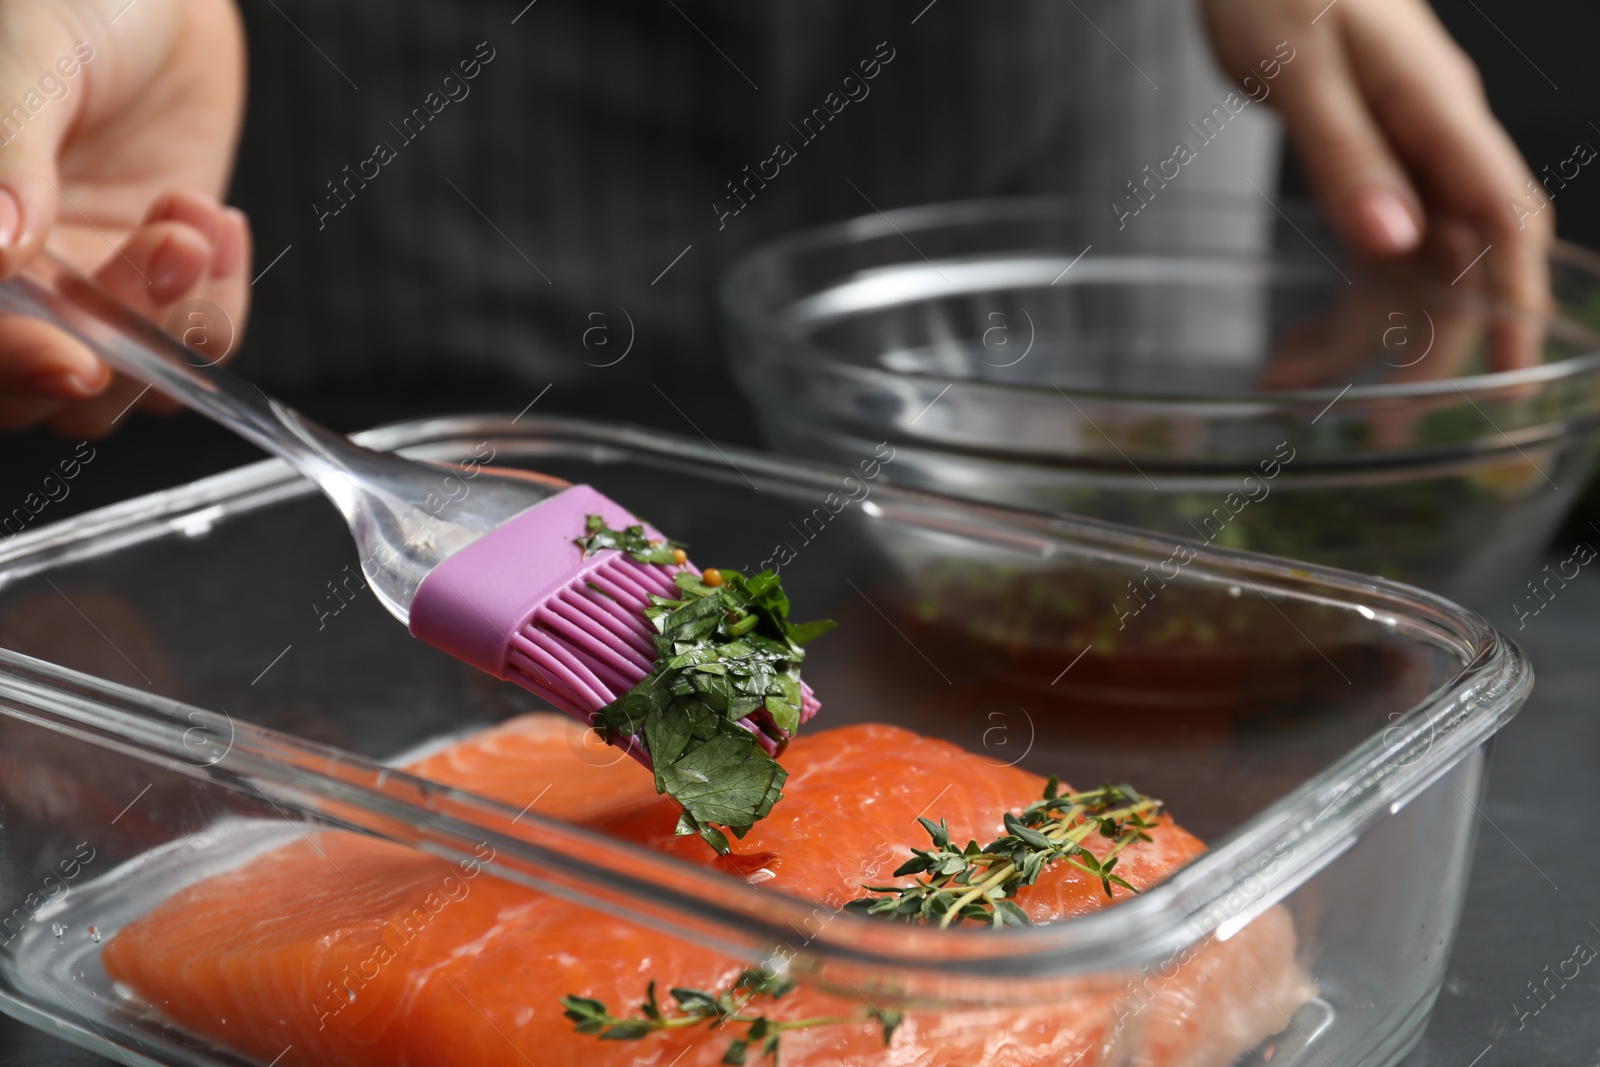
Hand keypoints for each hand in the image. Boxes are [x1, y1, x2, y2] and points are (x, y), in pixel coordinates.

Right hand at [0, 0, 248, 437]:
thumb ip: (5, 152)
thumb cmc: (67, 0)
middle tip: (169, 246)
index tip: (78, 359)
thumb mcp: (27, 58)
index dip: (12, 365)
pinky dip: (218, 304)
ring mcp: (79, 291)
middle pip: (39, 390)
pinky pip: (192, 348)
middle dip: (116, 342)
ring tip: (191, 215)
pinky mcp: (155, 286)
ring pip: (121, 388)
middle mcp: (5, 279)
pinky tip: (213, 220)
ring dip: (174, 317)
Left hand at [1202, 0, 1550, 363]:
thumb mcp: (1301, 72)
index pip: (1503, 217)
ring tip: (1294, 388)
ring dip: (1358, 337)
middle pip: (1457, 260)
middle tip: (1387, 426)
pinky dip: (1330, 307)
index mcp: (1438, 113)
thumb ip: (1346, 157)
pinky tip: (1287, 352)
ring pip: (1405, 270)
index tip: (1518, 372)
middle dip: (1429, 347)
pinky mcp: (1363, 169)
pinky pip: (1364, 254)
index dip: (1519, 298)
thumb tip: (1392, 244)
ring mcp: (1401, 159)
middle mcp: (1433, 143)